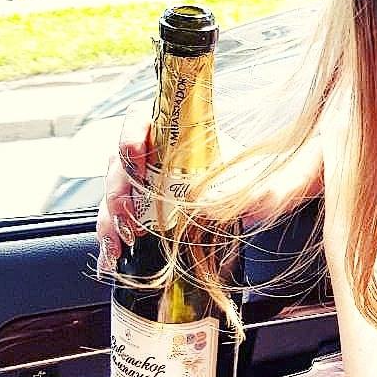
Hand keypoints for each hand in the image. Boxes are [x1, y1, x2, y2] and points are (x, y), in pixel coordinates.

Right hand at [95, 104, 326, 276]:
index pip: (142, 119)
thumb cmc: (261, 180)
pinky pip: (118, 219)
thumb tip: (259, 201)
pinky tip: (112, 258)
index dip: (131, 134)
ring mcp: (148, 183)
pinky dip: (112, 238)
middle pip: (119, 162)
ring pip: (114, 192)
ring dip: (110, 217)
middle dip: (117, 188)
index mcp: (178, 134)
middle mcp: (157, 155)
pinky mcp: (145, 210)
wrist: (264, 196)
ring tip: (118, 242)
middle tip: (127, 214)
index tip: (136, 154)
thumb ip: (266, 190)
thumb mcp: (265, 182)